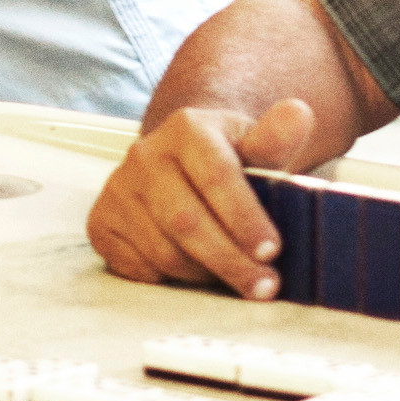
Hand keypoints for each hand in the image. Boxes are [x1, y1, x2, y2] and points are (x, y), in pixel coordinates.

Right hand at [88, 98, 320, 295]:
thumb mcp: (256, 147)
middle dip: (230, 260)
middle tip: (264, 286)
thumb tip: (298, 113)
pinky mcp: (101, 223)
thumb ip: (277, 138)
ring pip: (163, 251)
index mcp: (186, 129)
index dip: (244, 218)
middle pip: (186, 221)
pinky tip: (195, 273)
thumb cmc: (229, 162)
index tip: (272, 251)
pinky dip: (171, 280)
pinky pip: (138, 267)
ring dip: (204, 274)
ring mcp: (117, 190)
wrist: (183, 164)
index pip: (215, 176)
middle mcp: (143, 155)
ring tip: (236, 278)